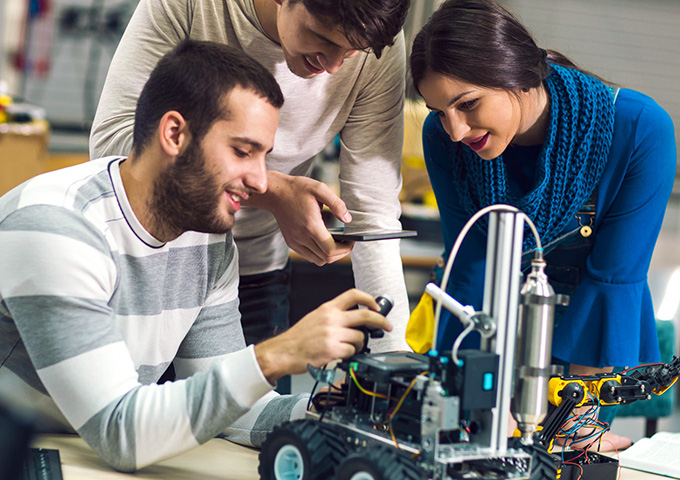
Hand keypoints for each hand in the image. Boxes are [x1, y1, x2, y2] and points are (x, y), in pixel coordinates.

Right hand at [245, 171, 353, 265]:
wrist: (275, 193)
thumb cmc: (297, 189)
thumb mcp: (319, 189)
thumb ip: (336, 204)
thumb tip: (347, 219)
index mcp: (310, 226)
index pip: (331, 250)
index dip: (345, 249)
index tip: (351, 240)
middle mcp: (301, 237)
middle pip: (327, 258)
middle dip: (342, 253)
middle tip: (348, 242)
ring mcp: (295, 242)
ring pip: (318, 260)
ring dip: (331, 255)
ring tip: (337, 243)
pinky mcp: (291, 243)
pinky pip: (309, 256)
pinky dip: (320, 254)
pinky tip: (325, 242)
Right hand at [254, 289, 391, 383]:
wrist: (284, 352)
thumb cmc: (299, 338)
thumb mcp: (316, 318)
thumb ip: (334, 316)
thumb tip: (355, 319)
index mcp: (328, 309)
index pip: (354, 295)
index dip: (369, 299)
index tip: (377, 306)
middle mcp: (332, 319)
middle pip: (365, 315)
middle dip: (380, 321)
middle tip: (386, 326)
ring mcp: (333, 334)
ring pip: (360, 337)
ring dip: (359, 344)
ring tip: (349, 347)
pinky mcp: (333, 350)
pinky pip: (352, 352)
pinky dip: (350, 355)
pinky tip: (341, 355)